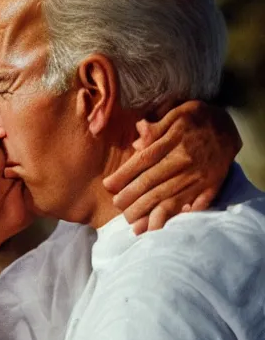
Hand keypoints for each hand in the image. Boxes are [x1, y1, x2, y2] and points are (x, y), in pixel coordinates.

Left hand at [104, 101, 240, 233]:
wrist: (231, 126)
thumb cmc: (198, 118)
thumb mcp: (177, 112)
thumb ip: (156, 125)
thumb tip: (139, 135)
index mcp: (175, 140)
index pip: (144, 160)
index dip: (124, 175)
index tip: (108, 185)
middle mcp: (185, 160)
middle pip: (153, 182)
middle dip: (131, 197)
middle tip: (116, 206)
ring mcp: (197, 176)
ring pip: (168, 197)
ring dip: (148, 212)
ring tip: (132, 223)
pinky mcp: (209, 186)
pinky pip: (191, 204)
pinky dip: (176, 215)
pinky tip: (159, 226)